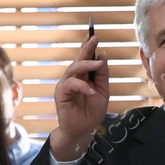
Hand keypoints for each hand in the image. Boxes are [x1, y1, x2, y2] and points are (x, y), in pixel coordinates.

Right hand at [48, 31, 109, 161]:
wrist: (83, 130)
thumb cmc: (91, 111)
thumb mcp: (103, 92)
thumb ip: (102, 75)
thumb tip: (102, 56)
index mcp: (83, 76)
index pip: (85, 58)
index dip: (88, 46)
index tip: (93, 34)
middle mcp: (73, 78)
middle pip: (78, 59)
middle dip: (86, 48)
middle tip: (94, 38)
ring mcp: (66, 85)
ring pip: (74, 68)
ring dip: (87, 64)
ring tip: (99, 64)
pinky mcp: (61, 94)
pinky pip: (71, 85)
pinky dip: (83, 86)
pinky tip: (92, 92)